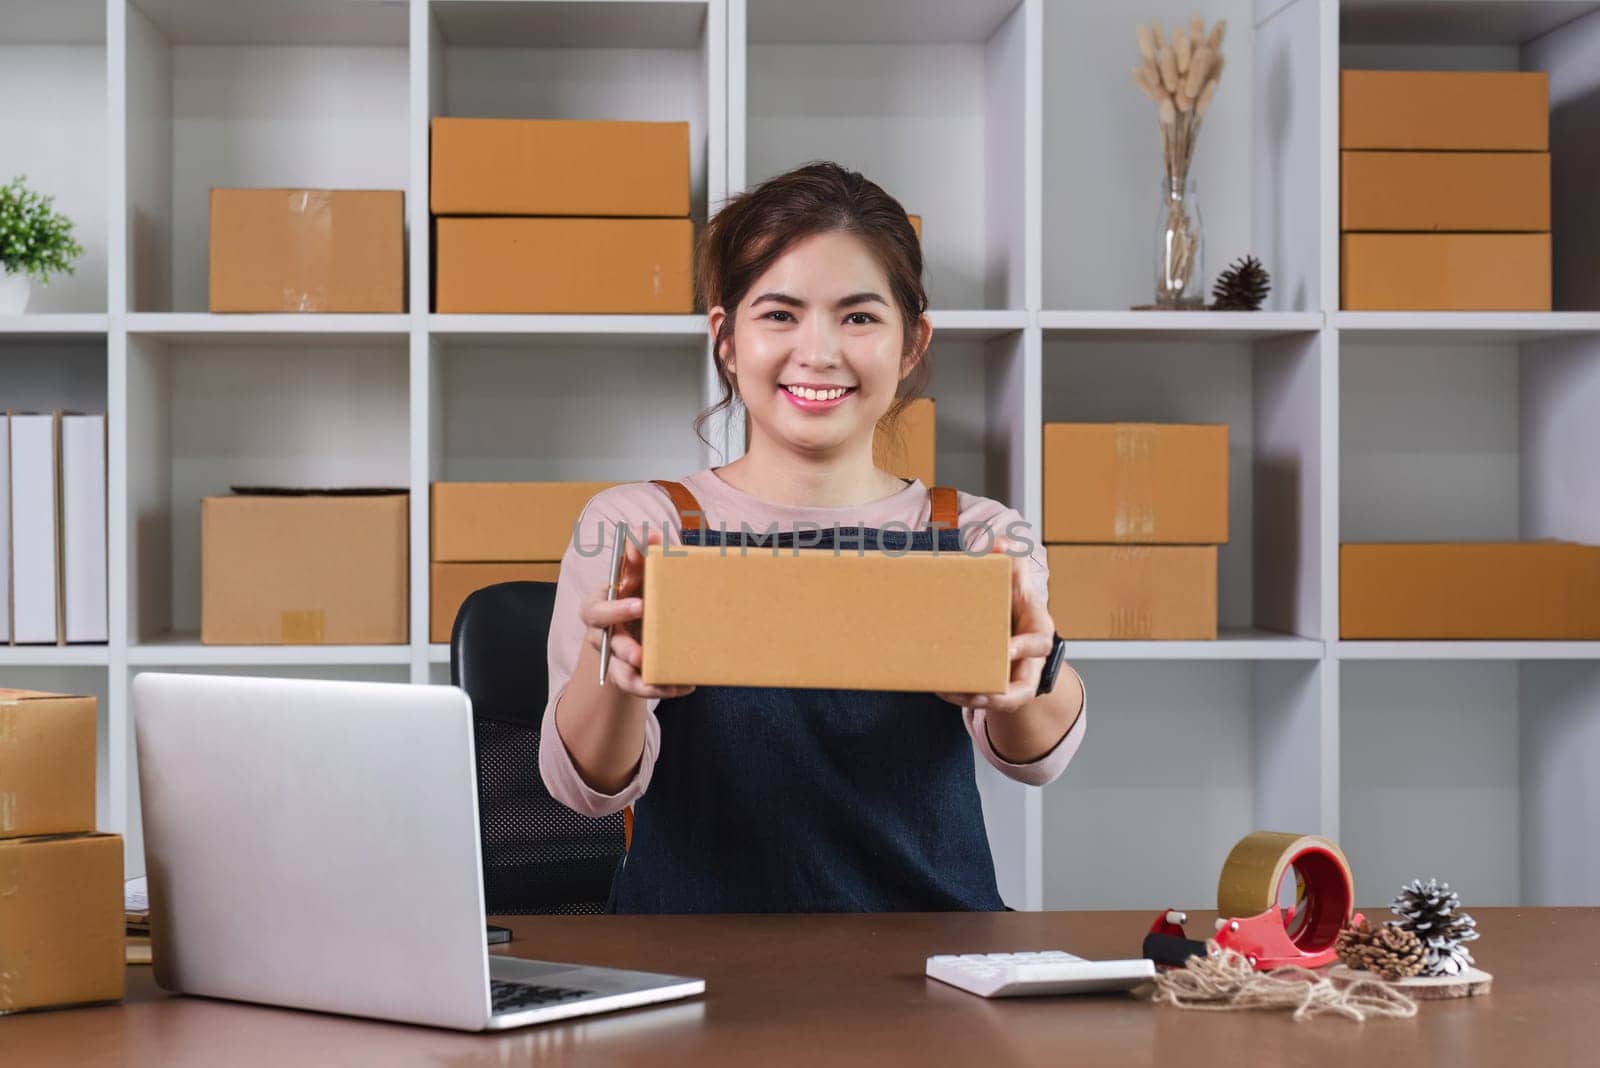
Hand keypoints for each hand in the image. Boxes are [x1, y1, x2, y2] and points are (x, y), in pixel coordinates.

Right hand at [579, 526, 695, 700]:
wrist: (636, 627)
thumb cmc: (638, 592)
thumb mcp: (638, 574)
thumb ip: (641, 553)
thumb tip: (651, 532)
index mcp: (602, 602)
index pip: (598, 605)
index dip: (616, 607)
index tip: (640, 605)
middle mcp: (602, 630)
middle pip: (603, 636)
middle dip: (622, 641)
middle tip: (641, 642)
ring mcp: (613, 654)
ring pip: (619, 668)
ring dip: (636, 672)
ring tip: (660, 678)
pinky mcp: (626, 675)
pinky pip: (636, 686)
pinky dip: (657, 688)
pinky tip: (683, 686)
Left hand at [936, 535, 1054, 713]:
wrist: (1012, 627)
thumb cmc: (1013, 600)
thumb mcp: (1016, 578)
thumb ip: (1012, 559)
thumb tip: (999, 543)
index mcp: (1036, 629)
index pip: (1040, 641)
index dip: (1026, 647)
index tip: (1007, 650)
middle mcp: (1029, 660)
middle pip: (1023, 685)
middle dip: (998, 691)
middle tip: (975, 690)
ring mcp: (1015, 677)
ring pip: (1003, 699)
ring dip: (976, 699)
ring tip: (950, 692)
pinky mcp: (998, 687)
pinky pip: (985, 700)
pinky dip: (964, 697)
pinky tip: (941, 689)